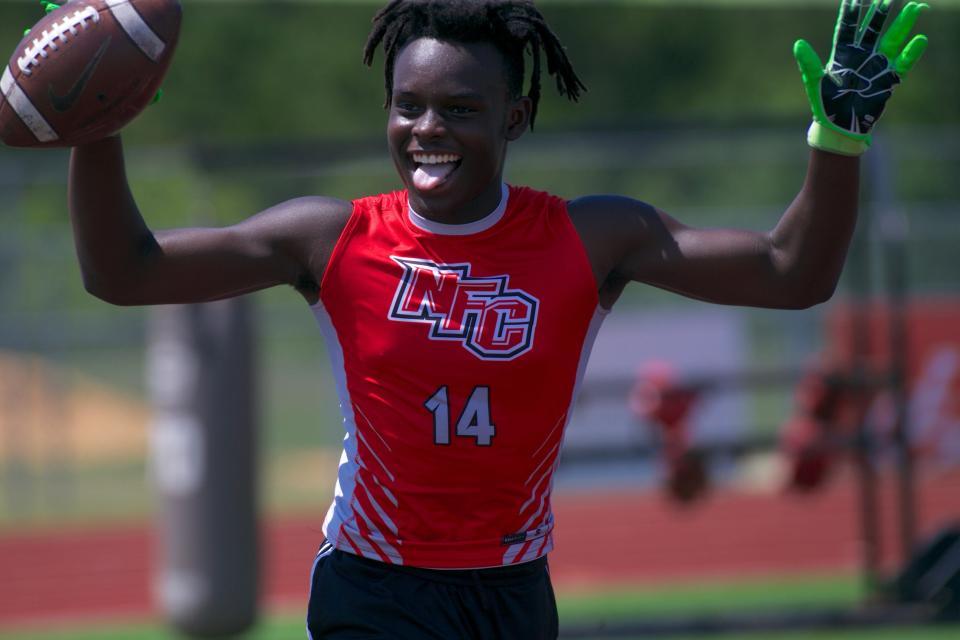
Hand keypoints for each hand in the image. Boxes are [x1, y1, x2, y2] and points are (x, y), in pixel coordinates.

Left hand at [794, 0, 928, 155]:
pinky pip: (903, 62)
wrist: (839, 126)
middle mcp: (861, 56)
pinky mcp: (888, 78)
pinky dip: (911, 52)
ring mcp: (876, 65)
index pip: (848, 28)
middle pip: (873, 29)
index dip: (851, 13)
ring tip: (915, 7)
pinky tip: (919, 39)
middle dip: (880, 13)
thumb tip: (798, 44)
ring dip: (902, 25)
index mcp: (842, 55)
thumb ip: (808, 63)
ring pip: (892, 40)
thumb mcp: (814, 82)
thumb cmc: (824, 105)